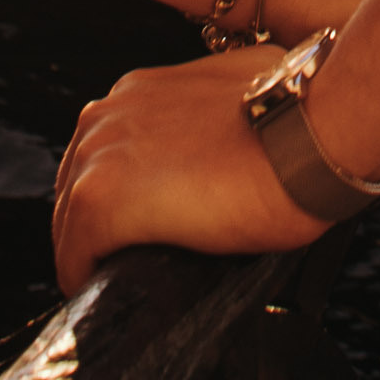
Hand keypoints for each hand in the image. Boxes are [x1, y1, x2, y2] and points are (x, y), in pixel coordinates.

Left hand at [52, 51, 327, 294]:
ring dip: (94, 252)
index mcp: (137, 91)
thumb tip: (244, 121)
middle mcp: (106, 116)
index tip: (146, 221)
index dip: (122, 194)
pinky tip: (112, 292)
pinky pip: (74, 258)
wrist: (309, 134)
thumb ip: (218, 104)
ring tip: (126, 278)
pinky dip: (87, 279)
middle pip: (76, 188)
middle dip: (101, 224)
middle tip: (137, 255)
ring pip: (70, 224)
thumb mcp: (247, 87)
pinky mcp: (100, 202)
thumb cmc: (300, 115)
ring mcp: (97, 158)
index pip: (103, 154)